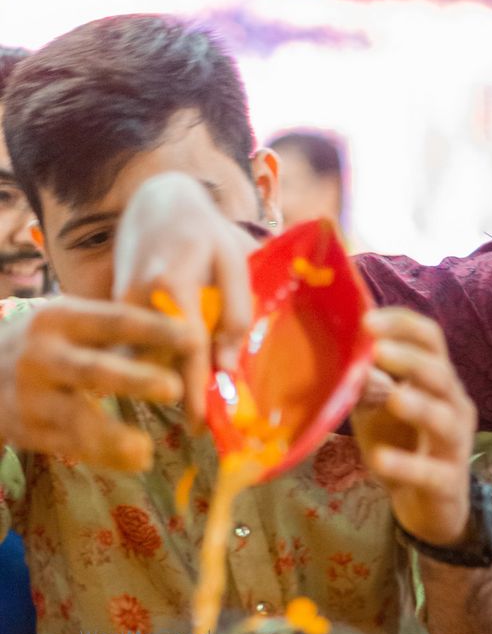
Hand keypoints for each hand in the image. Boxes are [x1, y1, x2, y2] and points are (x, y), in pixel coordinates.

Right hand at [0, 298, 196, 469]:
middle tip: (175, 388)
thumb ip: (117, 334)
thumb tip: (190, 342)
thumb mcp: (70, 325)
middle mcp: (41, 355)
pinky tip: (138, 460)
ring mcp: (31, 395)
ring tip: (146, 449)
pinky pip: (71, 447)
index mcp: (59, 319)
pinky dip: (107, 457)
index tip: (193, 337)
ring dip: (113, 435)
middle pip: (93, 370)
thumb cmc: (46, 347)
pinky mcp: (28, 430)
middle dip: (135, 379)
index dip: (155, 329)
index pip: (114, 321)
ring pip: (76, 419)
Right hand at [113, 172, 255, 421]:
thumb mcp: (234, 264)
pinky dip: (153, 366)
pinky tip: (171, 382)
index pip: (186, 347)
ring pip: (141, 357)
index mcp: (172, 284)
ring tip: (188, 410)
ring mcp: (122, 305)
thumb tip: (225, 369)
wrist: (158, 206)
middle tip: (199, 427)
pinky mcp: (115, 310)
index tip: (199, 424)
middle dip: (176, 395)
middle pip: (157, 359)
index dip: (193, 388)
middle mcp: (139, 298)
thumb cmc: (205, 236)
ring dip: (163, 383)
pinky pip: (134, 347)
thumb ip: (234, 315)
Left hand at [354, 308, 474, 546]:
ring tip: (393, 398)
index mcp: (438, 382)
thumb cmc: (402, 447)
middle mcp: (454, 407)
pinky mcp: (448, 484)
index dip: (404, 325)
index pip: (431, 340)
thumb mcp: (375, 410)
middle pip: (440, 373)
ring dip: (418, 406)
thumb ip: (363, 382)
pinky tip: (380, 460)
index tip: (368, 320)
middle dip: (410, 360)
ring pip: (444, 419)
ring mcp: (455, 446)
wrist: (429, 507)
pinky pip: (430, 472)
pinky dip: (405, 465)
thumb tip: (336, 351)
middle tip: (378, 350)